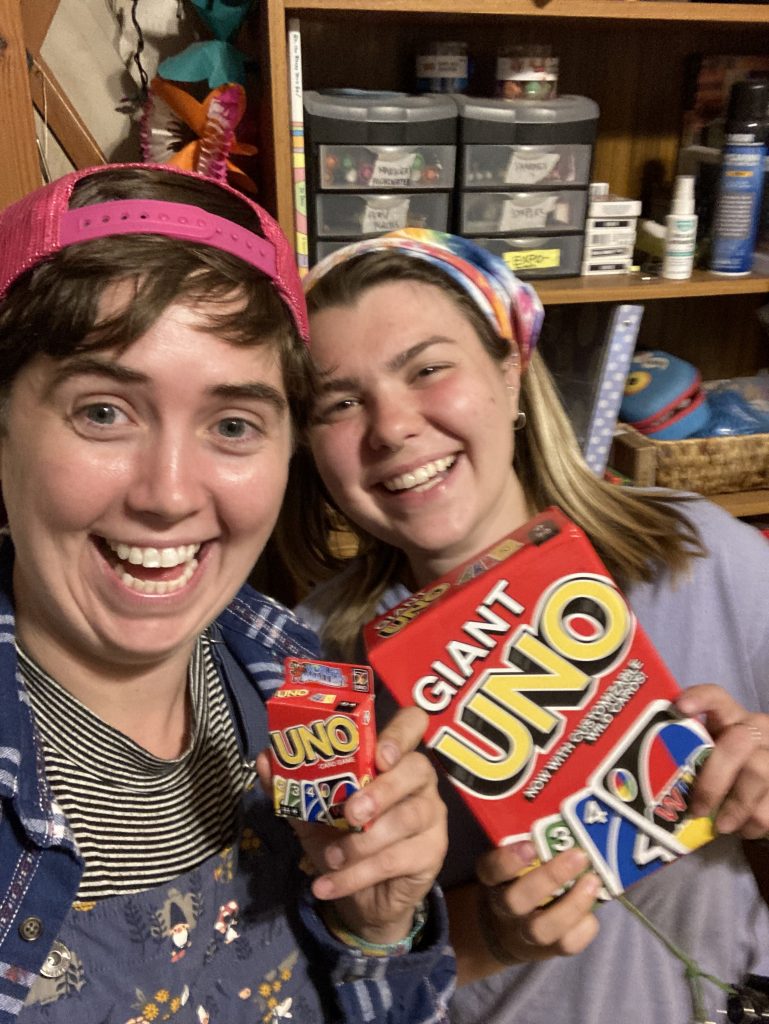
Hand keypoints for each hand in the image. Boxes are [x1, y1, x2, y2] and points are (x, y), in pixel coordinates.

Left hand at [258, 706, 446, 944]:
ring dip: (364, 841)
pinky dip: (357, 875)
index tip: (379, 754)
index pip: (412, 724)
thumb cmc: (342, 839)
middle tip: (351, 813)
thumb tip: (264, 758)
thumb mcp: (312, 812)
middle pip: (417, 769)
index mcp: (392, 758)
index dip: (400, 733)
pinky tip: (329, 885)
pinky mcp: (433, 853)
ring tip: (331, 858)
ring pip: (408, 818)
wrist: (362, 898)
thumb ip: (291, 784)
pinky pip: (397, 859)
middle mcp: (419, 780)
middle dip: (383, 790)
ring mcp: (432, 816)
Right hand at [474, 841, 601, 963]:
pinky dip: (584, 928)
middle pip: (517, 900)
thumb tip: (571, 815)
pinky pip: (566, 945)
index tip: (531, 845)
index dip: (509, 860)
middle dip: (550, 878)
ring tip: (593, 881)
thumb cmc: (519, 879)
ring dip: (572, 905)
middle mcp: (505, 907)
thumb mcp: (515, 860)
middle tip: (579, 855)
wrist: (508, 929)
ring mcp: (525, 932)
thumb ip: (534, 843)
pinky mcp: (549, 950)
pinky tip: (595, 909)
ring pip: (542, 929)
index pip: (492, 870)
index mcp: (493, 879)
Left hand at [676, 684, 768, 839]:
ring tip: (720, 826)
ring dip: (734, 807)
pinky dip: (752, 823)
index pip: (717, 696)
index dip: (700, 698)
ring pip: (757, 774)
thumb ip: (689, 759)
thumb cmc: (725, 775)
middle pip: (737, 742)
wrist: (765, 795)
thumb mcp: (708, 760)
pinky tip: (742, 829)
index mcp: (730, 717)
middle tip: (697, 808)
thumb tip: (641, 781)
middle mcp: (756, 730)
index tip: (680, 708)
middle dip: (713, 779)